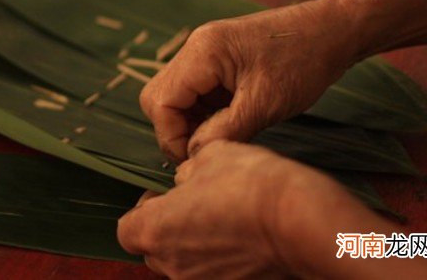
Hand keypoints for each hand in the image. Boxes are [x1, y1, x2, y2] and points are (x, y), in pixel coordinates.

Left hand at [117, 140, 363, 278]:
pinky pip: (213, 274)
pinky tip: (243, 237)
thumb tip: (186, 181)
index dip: (143, 210)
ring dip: (194, 246)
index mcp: (156, 230)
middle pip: (153, 251)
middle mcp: (172, 265)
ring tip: (224, 220)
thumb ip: (188, 172)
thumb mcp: (211, 157)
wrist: (298, 221)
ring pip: (184, 265)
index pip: (127, 229)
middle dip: (167, 229)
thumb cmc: (250, 184)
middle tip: (195, 205)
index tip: (164, 195)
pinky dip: (220, 259)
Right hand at [140, 0, 359, 160]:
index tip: (198, 157)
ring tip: (220, 138)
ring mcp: (205, 53)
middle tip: (205, 149)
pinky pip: (195, 92)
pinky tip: (228, 124)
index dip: (171, 136)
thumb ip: (225, 132)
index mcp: (202, 52)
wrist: (332, 31)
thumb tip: (193, 156)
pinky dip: (203, 113)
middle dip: (175, 130)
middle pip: (159, 97)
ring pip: (175, 96)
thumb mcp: (264, 104)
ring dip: (189, 122)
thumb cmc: (303, 62)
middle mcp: (195, 48)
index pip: (161, 102)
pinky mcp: (217, 61)